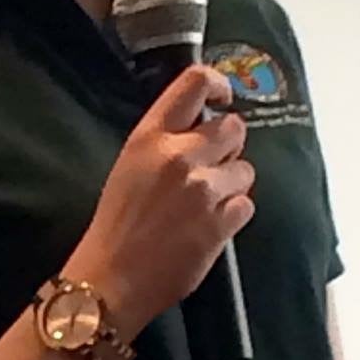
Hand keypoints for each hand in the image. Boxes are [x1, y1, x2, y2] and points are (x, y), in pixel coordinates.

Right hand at [68, 66, 254, 337]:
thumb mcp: (130, 164)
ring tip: (206, 202)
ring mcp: (203, 189)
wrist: (113, 276)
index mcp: (151, 136)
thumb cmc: (117, 221)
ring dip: (232, 183)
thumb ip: (164, 140)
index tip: (222, 98)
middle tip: (211, 165)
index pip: (196, 83)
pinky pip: (247, 204)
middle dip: (228, 145)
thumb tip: (202, 125)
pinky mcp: (221, 222)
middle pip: (234, 126)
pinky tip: (210, 224)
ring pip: (246, 169)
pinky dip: (233, 214)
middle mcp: (180, 155)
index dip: (218, 85)